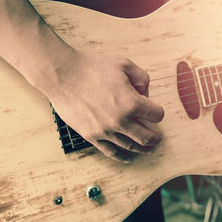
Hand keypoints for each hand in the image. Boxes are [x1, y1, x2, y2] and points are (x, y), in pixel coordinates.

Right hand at [47, 51, 163, 162]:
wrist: (63, 75)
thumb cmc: (93, 67)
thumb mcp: (124, 64)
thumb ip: (142, 78)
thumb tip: (146, 93)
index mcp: (131, 103)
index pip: (156, 115)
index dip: (157, 112)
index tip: (154, 111)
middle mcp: (120, 121)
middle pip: (147, 137)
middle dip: (155, 137)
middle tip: (157, 137)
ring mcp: (105, 131)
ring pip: (131, 147)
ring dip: (143, 149)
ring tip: (148, 149)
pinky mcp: (91, 136)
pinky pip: (111, 152)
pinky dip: (122, 157)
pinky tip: (129, 158)